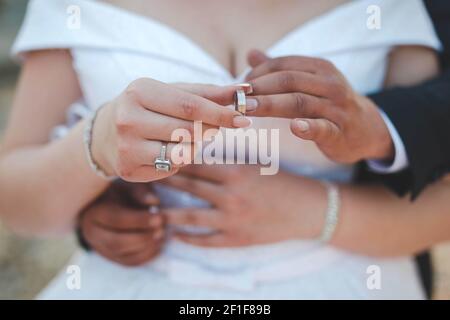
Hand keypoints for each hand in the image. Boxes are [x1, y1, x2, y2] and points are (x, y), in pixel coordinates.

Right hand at [79, 181, 164, 265]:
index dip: (140, 221)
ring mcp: (100, 248)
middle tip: (161, 228)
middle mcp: (91, 233)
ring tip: (162, 235)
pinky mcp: (111, 258)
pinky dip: (147, 256)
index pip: (116, 220)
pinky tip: (158, 244)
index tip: (159, 217)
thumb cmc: (121, 192)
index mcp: (94, 212)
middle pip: (117, 243)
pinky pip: (130, 262)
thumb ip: (141, 192)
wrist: (106, 204)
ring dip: (147, 247)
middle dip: (143, 237)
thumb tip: (154, 202)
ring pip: (124, 255)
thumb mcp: (129, 186)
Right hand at [92, 79, 250, 181]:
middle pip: (189, 131)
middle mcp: (128, 119)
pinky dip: (177, 161)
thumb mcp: (173, 93)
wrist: (106, 133)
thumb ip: (208, 93)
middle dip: (210, 130)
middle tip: (214, 127)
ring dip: (194, 147)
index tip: (244, 119)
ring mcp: (126, 147)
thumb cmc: (149, 107)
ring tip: (183, 137)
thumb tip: (244, 91)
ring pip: (183, 154)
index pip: (190, 106)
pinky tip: (164, 150)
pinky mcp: (128, 170)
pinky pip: (171, 169)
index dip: (221, 114)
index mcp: (140, 91)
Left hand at [160, 165, 326, 246]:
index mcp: (236, 172)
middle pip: (189, 187)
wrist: (308, 210)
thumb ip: (229, 158)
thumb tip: (199, 150)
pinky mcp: (236, 239)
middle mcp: (230, 196)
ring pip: (190, 217)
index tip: (158, 154)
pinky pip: (206, 240)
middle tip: (145, 178)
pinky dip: (188, 238)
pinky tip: (175, 235)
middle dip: (165, 182)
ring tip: (153, 209)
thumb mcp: (257, 164)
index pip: (196, 163)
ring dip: (169, 213)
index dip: (175, 159)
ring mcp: (232, 220)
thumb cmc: (283, 182)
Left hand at [245, 50, 393, 162]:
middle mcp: (329, 84)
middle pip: (289, 81)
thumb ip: (280, 69)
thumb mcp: (310, 81)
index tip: (238, 87)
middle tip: (236, 98)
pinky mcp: (339, 132)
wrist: (366, 128)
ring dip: (271, 105)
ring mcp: (336, 108)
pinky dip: (308, 127)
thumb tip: (251, 54)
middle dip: (259, 88)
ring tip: (248, 108)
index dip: (258, 74)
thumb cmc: (330, 103)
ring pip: (300, 102)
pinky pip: (323, 128)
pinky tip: (294, 127)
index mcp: (320, 69)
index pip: (283, 65)